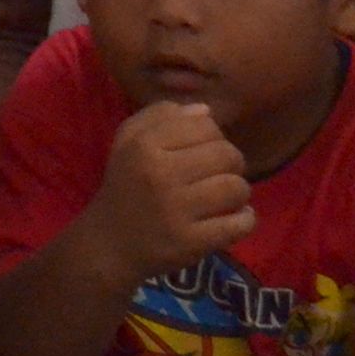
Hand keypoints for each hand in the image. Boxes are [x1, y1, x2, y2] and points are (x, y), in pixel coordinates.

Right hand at [87, 101, 253, 283]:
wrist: (110, 244)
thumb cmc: (125, 186)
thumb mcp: (127, 141)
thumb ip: (160, 116)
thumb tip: (206, 111)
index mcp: (144, 145)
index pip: (206, 126)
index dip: (211, 136)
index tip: (201, 152)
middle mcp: (160, 174)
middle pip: (227, 155)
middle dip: (230, 163)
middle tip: (216, 175)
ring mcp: (177, 211)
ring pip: (237, 188)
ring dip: (238, 192)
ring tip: (224, 197)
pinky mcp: (192, 242)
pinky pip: (240, 223)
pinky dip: (245, 219)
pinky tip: (232, 218)